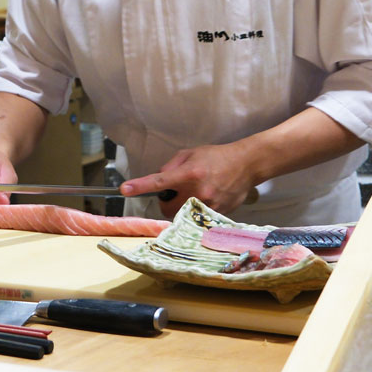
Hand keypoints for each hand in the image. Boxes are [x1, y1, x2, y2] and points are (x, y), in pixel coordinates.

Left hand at [119, 143, 258, 217]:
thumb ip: (171, 166)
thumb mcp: (191, 153)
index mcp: (189, 173)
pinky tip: (206, 197)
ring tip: (192, 194)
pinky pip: (196, 218)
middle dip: (166, 202)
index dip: (140, 186)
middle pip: (167, 208)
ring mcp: (208, 205)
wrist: (246, 164)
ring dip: (180, 207)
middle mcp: (197, 191)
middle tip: (174, 192)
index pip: (160, 182)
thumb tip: (158, 178)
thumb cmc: (216, 156)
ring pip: (181, 216)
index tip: (125, 189)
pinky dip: (194, 210)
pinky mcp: (217, 214)